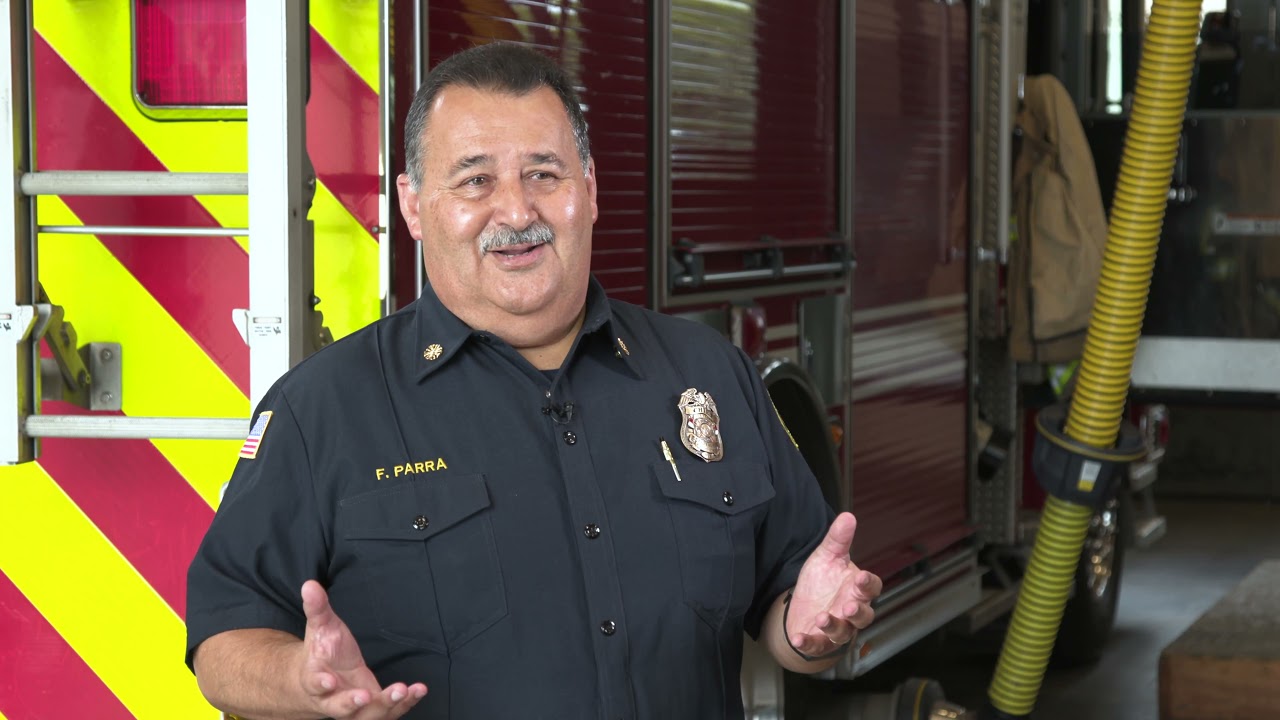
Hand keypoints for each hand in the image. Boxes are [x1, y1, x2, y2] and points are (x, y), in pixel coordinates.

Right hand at [298, 580, 427, 718]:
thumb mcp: (320, 627)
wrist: (321, 679)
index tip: (329, 680)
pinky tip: (419, 690)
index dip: (321, 684)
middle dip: (352, 703)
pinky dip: (404, 703)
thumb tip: (310, 585)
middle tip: (365, 696)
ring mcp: (353, 708)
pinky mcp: (371, 709)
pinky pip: (388, 712)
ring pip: (367, 715)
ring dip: (385, 706)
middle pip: (339, 708)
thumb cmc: (321, 652)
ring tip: (403, 690)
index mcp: (315, 679)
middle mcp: (331, 699)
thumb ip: (317, 608)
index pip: (315, 684)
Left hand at [785, 513, 882, 658]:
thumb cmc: (822, 581)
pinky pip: (817, 646)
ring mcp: (837, 628)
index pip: (871, 587)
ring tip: (822, 618)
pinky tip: (798, 638)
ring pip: (843, 632)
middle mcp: (851, 611)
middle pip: (864, 616)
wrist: (804, 606)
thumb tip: (848, 515)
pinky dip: (808, 643)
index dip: (869, 583)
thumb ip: (838, 539)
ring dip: (833, 627)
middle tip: (848, 606)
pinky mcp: (820, 641)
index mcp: (857, 589)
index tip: (861, 576)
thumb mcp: (827, 557)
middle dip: (857, 612)